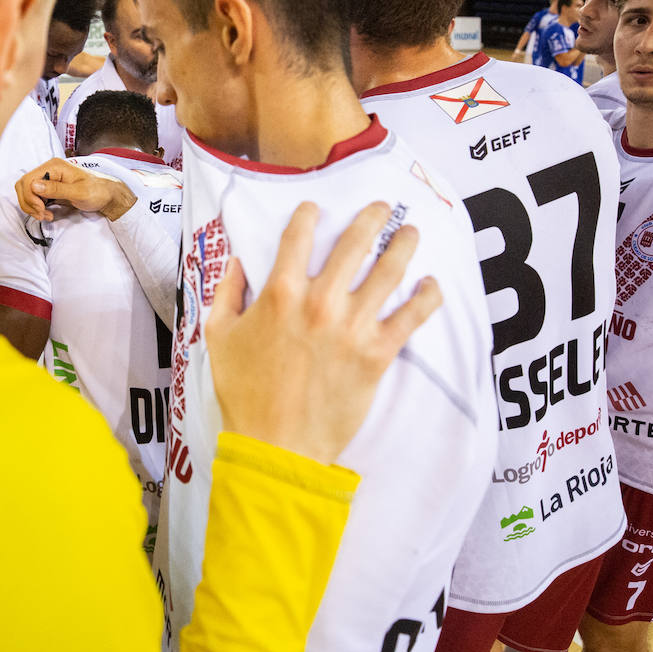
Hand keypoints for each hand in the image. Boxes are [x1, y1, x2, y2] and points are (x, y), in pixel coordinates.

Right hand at [14, 158, 136, 221]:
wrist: (107, 195)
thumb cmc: (97, 191)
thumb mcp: (79, 192)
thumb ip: (56, 189)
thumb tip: (34, 185)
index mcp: (54, 166)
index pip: (28, 180)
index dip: (30, 197)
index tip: (41, 209)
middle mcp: (48, 170)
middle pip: (23, 185)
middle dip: (29, 203)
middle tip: (42, 214)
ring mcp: (48, 179)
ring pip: (26, 192)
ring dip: (31, 206)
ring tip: (45, 215)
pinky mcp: (49, 189)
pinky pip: (33, 197)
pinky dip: (35, 207)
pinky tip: (46, 213)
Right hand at [206, 202, 441, 463]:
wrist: (275, 444)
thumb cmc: (243, 393)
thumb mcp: (219, 337)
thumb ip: (227, 293)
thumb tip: (236, 262)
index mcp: (280, 293)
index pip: (299, 236)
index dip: (308, 214)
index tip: (315, 207)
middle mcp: (320, 302)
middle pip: (354, 243)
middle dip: (372, 217)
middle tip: (382, 207)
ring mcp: (352, 327)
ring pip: (388, 271)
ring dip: (403, 245)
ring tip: (411, 233)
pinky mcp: (376, 354)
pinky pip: (411, 317)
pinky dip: (427, 298)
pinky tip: (433, 285)